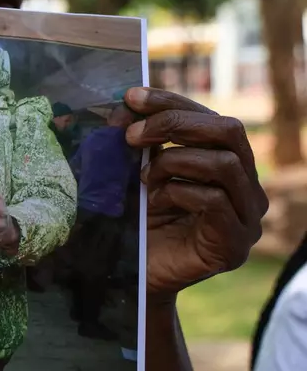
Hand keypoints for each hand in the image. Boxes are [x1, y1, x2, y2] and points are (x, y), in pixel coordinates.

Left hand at [124, 87, 268, 301]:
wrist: (135, 275)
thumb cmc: (139, 222)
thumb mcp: (139, 173)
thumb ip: (142, 144)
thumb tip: (127, 105)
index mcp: (225, 161)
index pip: (209, 117)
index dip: (171, 101)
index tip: (131, 96)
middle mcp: (244, 185)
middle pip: (228, 131)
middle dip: (175, 124)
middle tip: (132, 136)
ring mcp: (246, 216)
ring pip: (226, 164)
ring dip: (174, 162)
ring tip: (144, 179)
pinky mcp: (234, 245)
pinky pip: (216, 202)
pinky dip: (180, 193)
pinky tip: (154, 203)